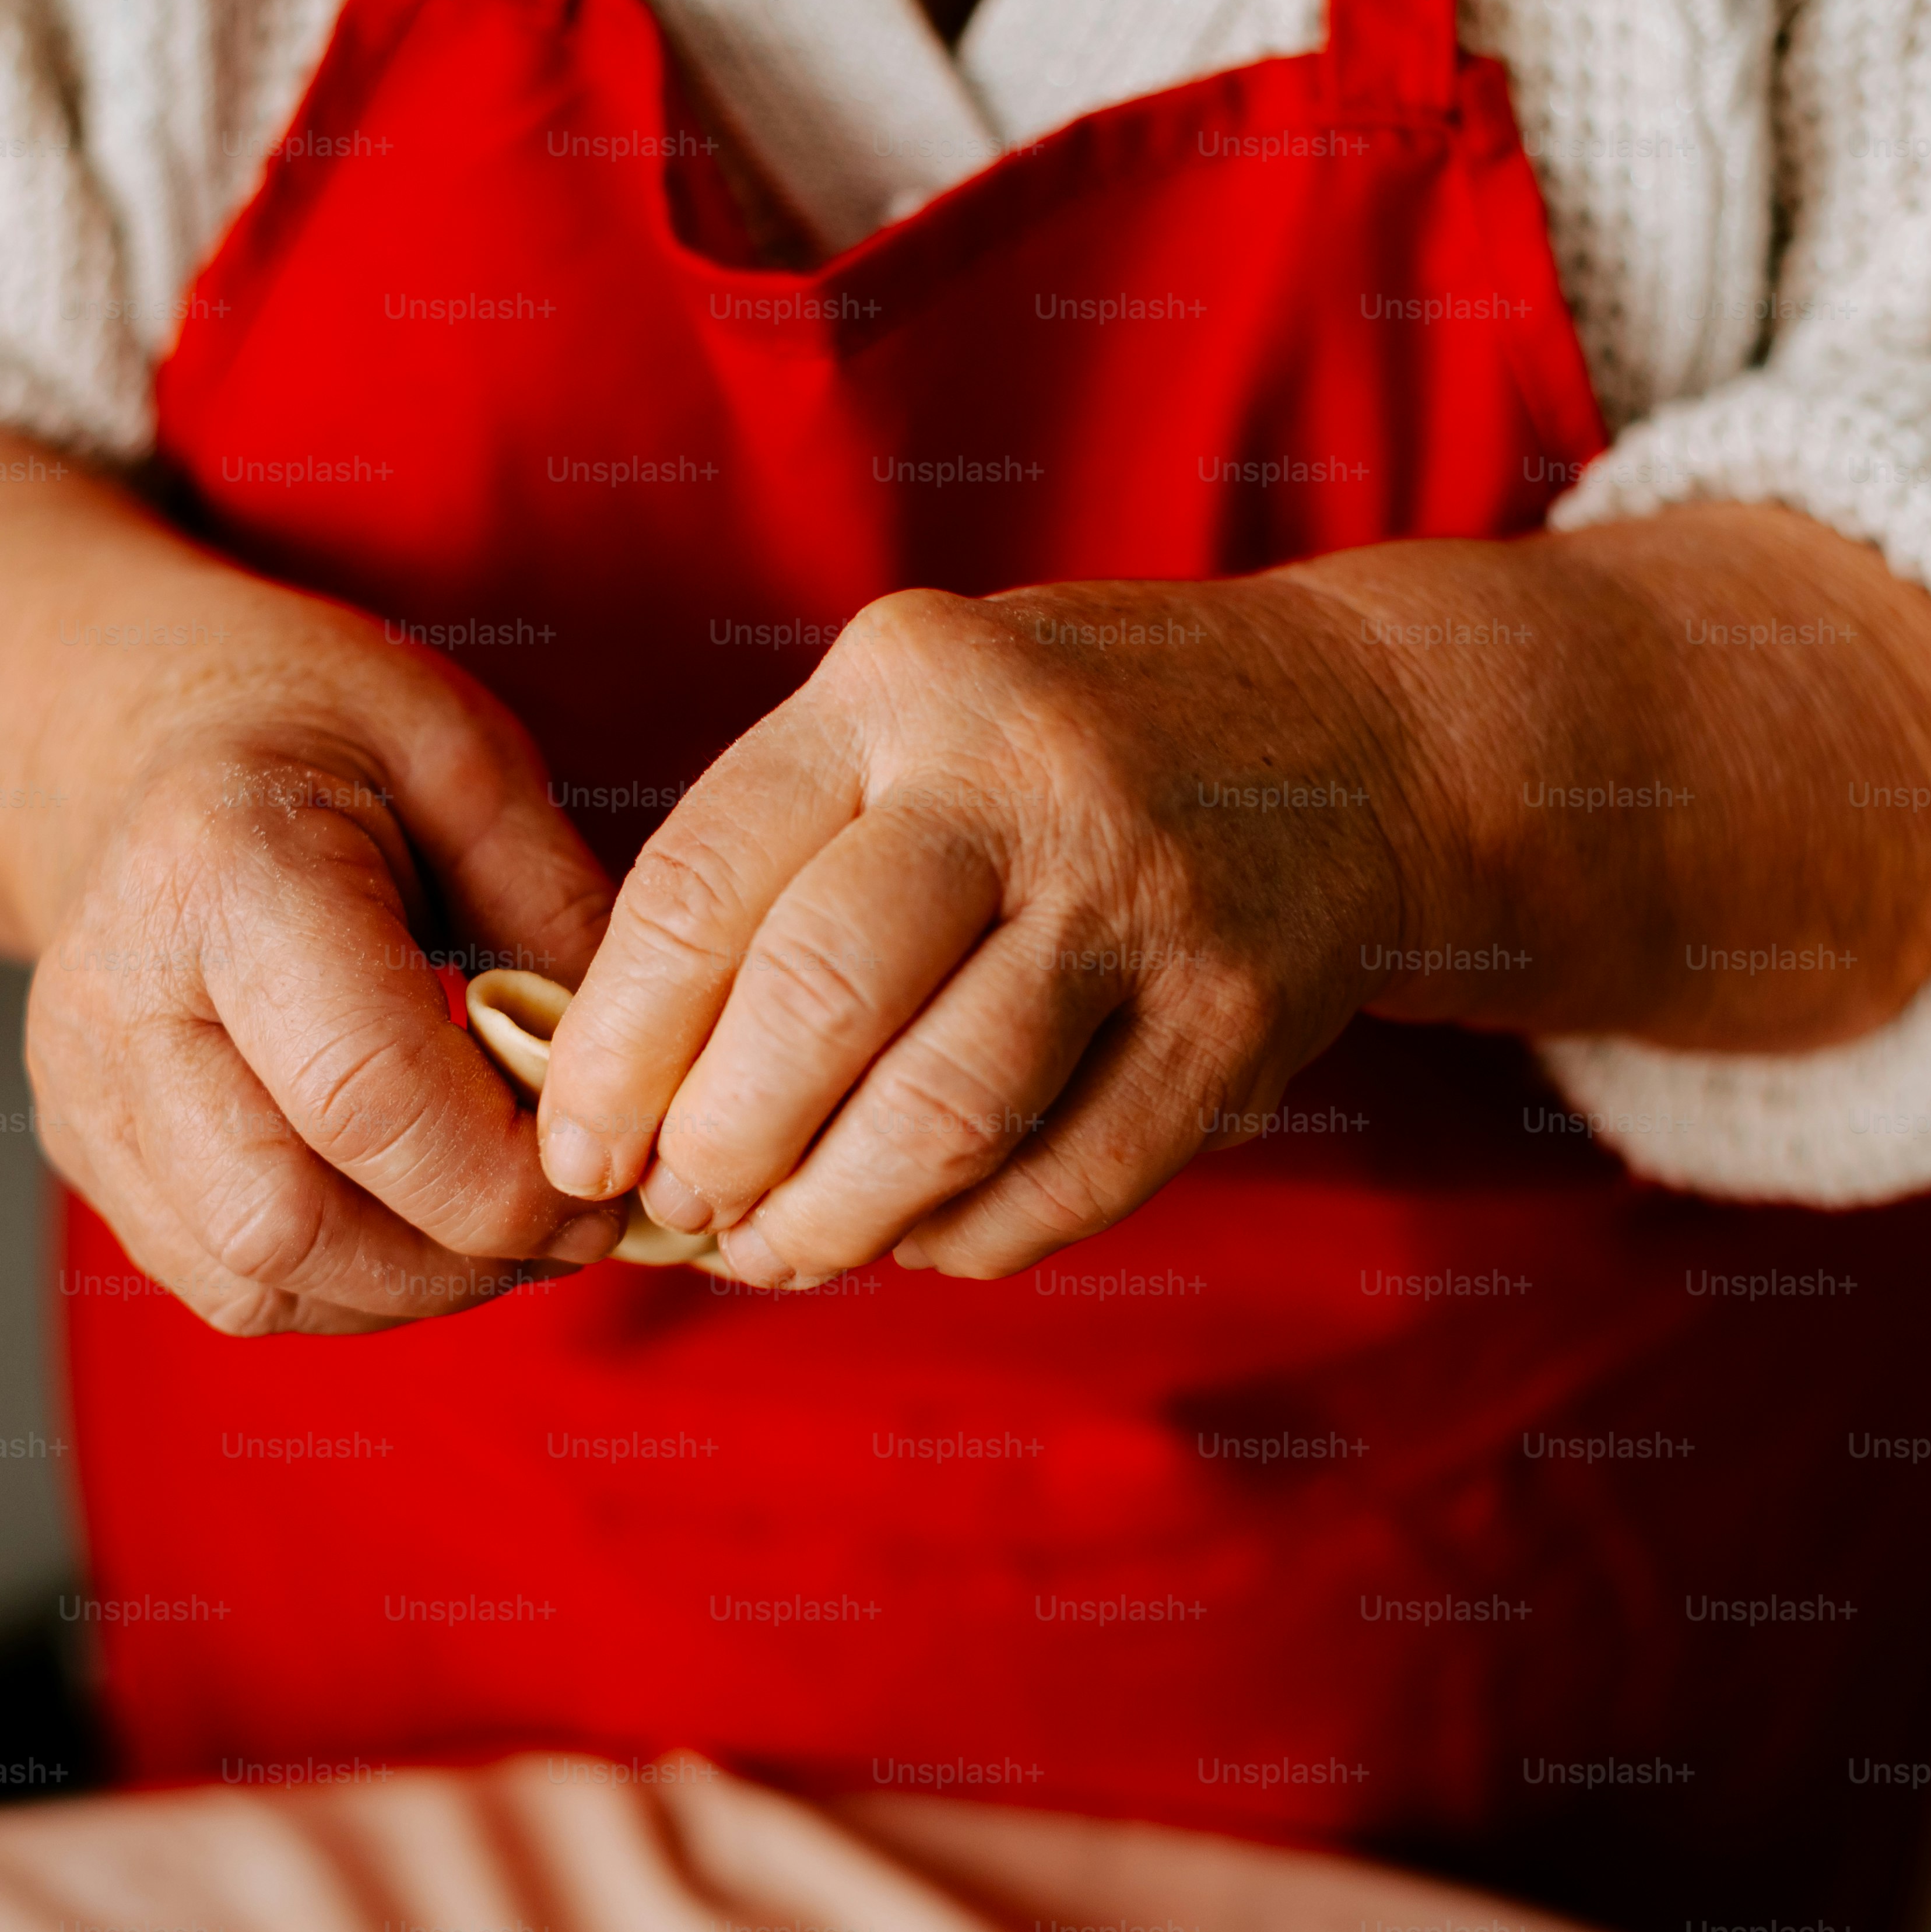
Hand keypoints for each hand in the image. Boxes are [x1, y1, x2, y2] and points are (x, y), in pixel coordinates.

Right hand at [18, 607, 630, 1333]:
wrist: (135, 737)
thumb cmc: (317, 731)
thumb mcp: (464, 761)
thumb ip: (556, 915)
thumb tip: (639, 1088)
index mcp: (220, 872)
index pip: (368, 1097)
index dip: (509, 1179)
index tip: (608, 1180)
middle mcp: (119, 1000)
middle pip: (288, 1222)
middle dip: (464, 1255)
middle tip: (572, 1221)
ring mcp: (83, 1091)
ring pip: (256, 1280)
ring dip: (414, 1286)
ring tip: (505, 1218)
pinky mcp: (89, 1155)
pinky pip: (230, 1287)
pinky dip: (351, 1285)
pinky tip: (421, 1218)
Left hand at [533, 576, 1409, 1288]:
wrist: (1353, 735)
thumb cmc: (1052, 753)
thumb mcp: (906, 720)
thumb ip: (769, 863)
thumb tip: (616, 1085)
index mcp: (899, 683)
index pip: (705, 881)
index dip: (618, 1044)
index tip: (577, 1144)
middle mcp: (1023, 776)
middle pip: (819, 1000)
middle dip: (718, 1144)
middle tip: (679, 1207)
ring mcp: (1147, 900)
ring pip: (943, 1115)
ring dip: (831, 1220)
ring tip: (774, 1248)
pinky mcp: (1239, 1023)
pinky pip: (1067, 1185)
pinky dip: (964, 1240)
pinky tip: (915, 1235)